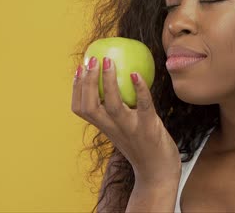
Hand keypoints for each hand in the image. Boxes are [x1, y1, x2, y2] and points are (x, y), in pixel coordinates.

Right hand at [71, 56, 180, 184]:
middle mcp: (114, 128)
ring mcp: (131, 128)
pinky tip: (136, 74)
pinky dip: (139, 89)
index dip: (76, 89)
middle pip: (90, 105)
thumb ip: (118, 114)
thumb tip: (120, 83)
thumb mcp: (124, 130)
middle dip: (87, 82)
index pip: (81, 109)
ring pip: (112, 105)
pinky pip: (144, 106)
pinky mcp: (149, 128)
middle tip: (91, 60)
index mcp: (105, 127)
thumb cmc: (143, 147)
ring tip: (108, 61)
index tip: (79, 69)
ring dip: (109, 82)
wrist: (158, 174)